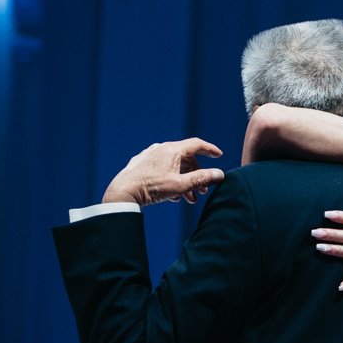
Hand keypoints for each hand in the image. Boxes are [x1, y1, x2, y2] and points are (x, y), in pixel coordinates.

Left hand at [102, 139, 223, 206]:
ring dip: (185, 181)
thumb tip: (219, 174)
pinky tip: (174, 196)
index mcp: (172, 149)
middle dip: (197, 175)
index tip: (219, 155)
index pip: (196, 144)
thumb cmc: (151, 188)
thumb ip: (201, 179)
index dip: (209, 150)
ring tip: (189, 198)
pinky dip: (172, 181)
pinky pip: (163, 170)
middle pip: (186, 159)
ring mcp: (150, 157)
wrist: (123, 193)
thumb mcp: (180, 185)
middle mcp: (161, 149)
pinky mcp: (142, 166)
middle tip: (203, 190)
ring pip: (174, 166)